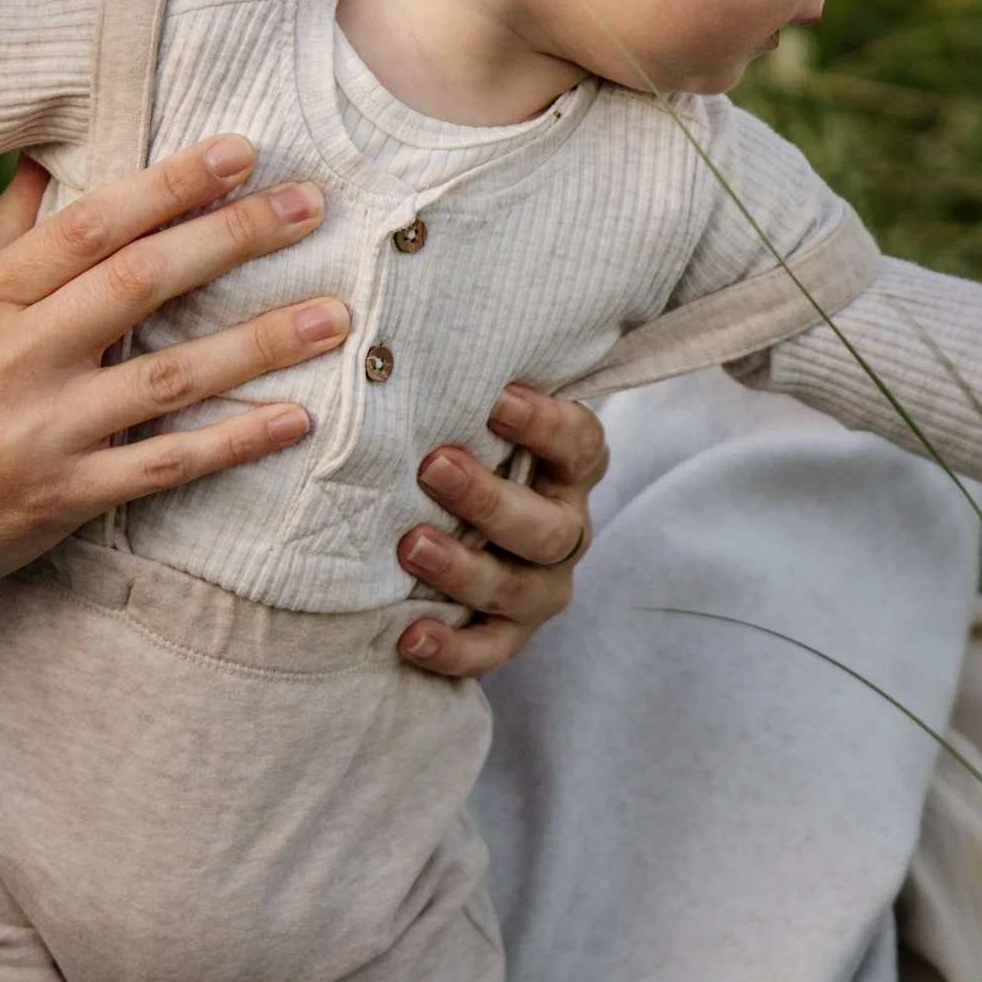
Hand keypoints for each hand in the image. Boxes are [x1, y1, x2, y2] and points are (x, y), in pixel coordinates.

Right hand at [0, 134, 349, 603]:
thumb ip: (6, 235)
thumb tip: (52, 151)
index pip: (89, 224)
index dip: (170, 183)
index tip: (242, 149)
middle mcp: (8, 358)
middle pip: (138, 284)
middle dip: (232, 238)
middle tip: (313, 206)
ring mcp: (36, 433)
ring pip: (167, 377)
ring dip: (259, 344)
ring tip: (335, 316)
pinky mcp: (59, 502)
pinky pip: (164, 467)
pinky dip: (233, 443)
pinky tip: (297, 420)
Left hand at [391, 383, 608, 677]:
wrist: (456, 525)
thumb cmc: (463, 448)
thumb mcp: (471, 414)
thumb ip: (463, 387)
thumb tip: (403, 330)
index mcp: (569, 469)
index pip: (579, 444)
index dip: (545, 425)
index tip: (496, 398)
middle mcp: (564, 529)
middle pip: (548, 527)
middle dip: (490, 500)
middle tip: (432, 466)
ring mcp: (540, 588)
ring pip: (519, 590)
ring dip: (465, 570)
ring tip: (410, 545)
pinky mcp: (509, 635)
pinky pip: (489, 651)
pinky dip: (452, 648)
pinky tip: (409, 635)